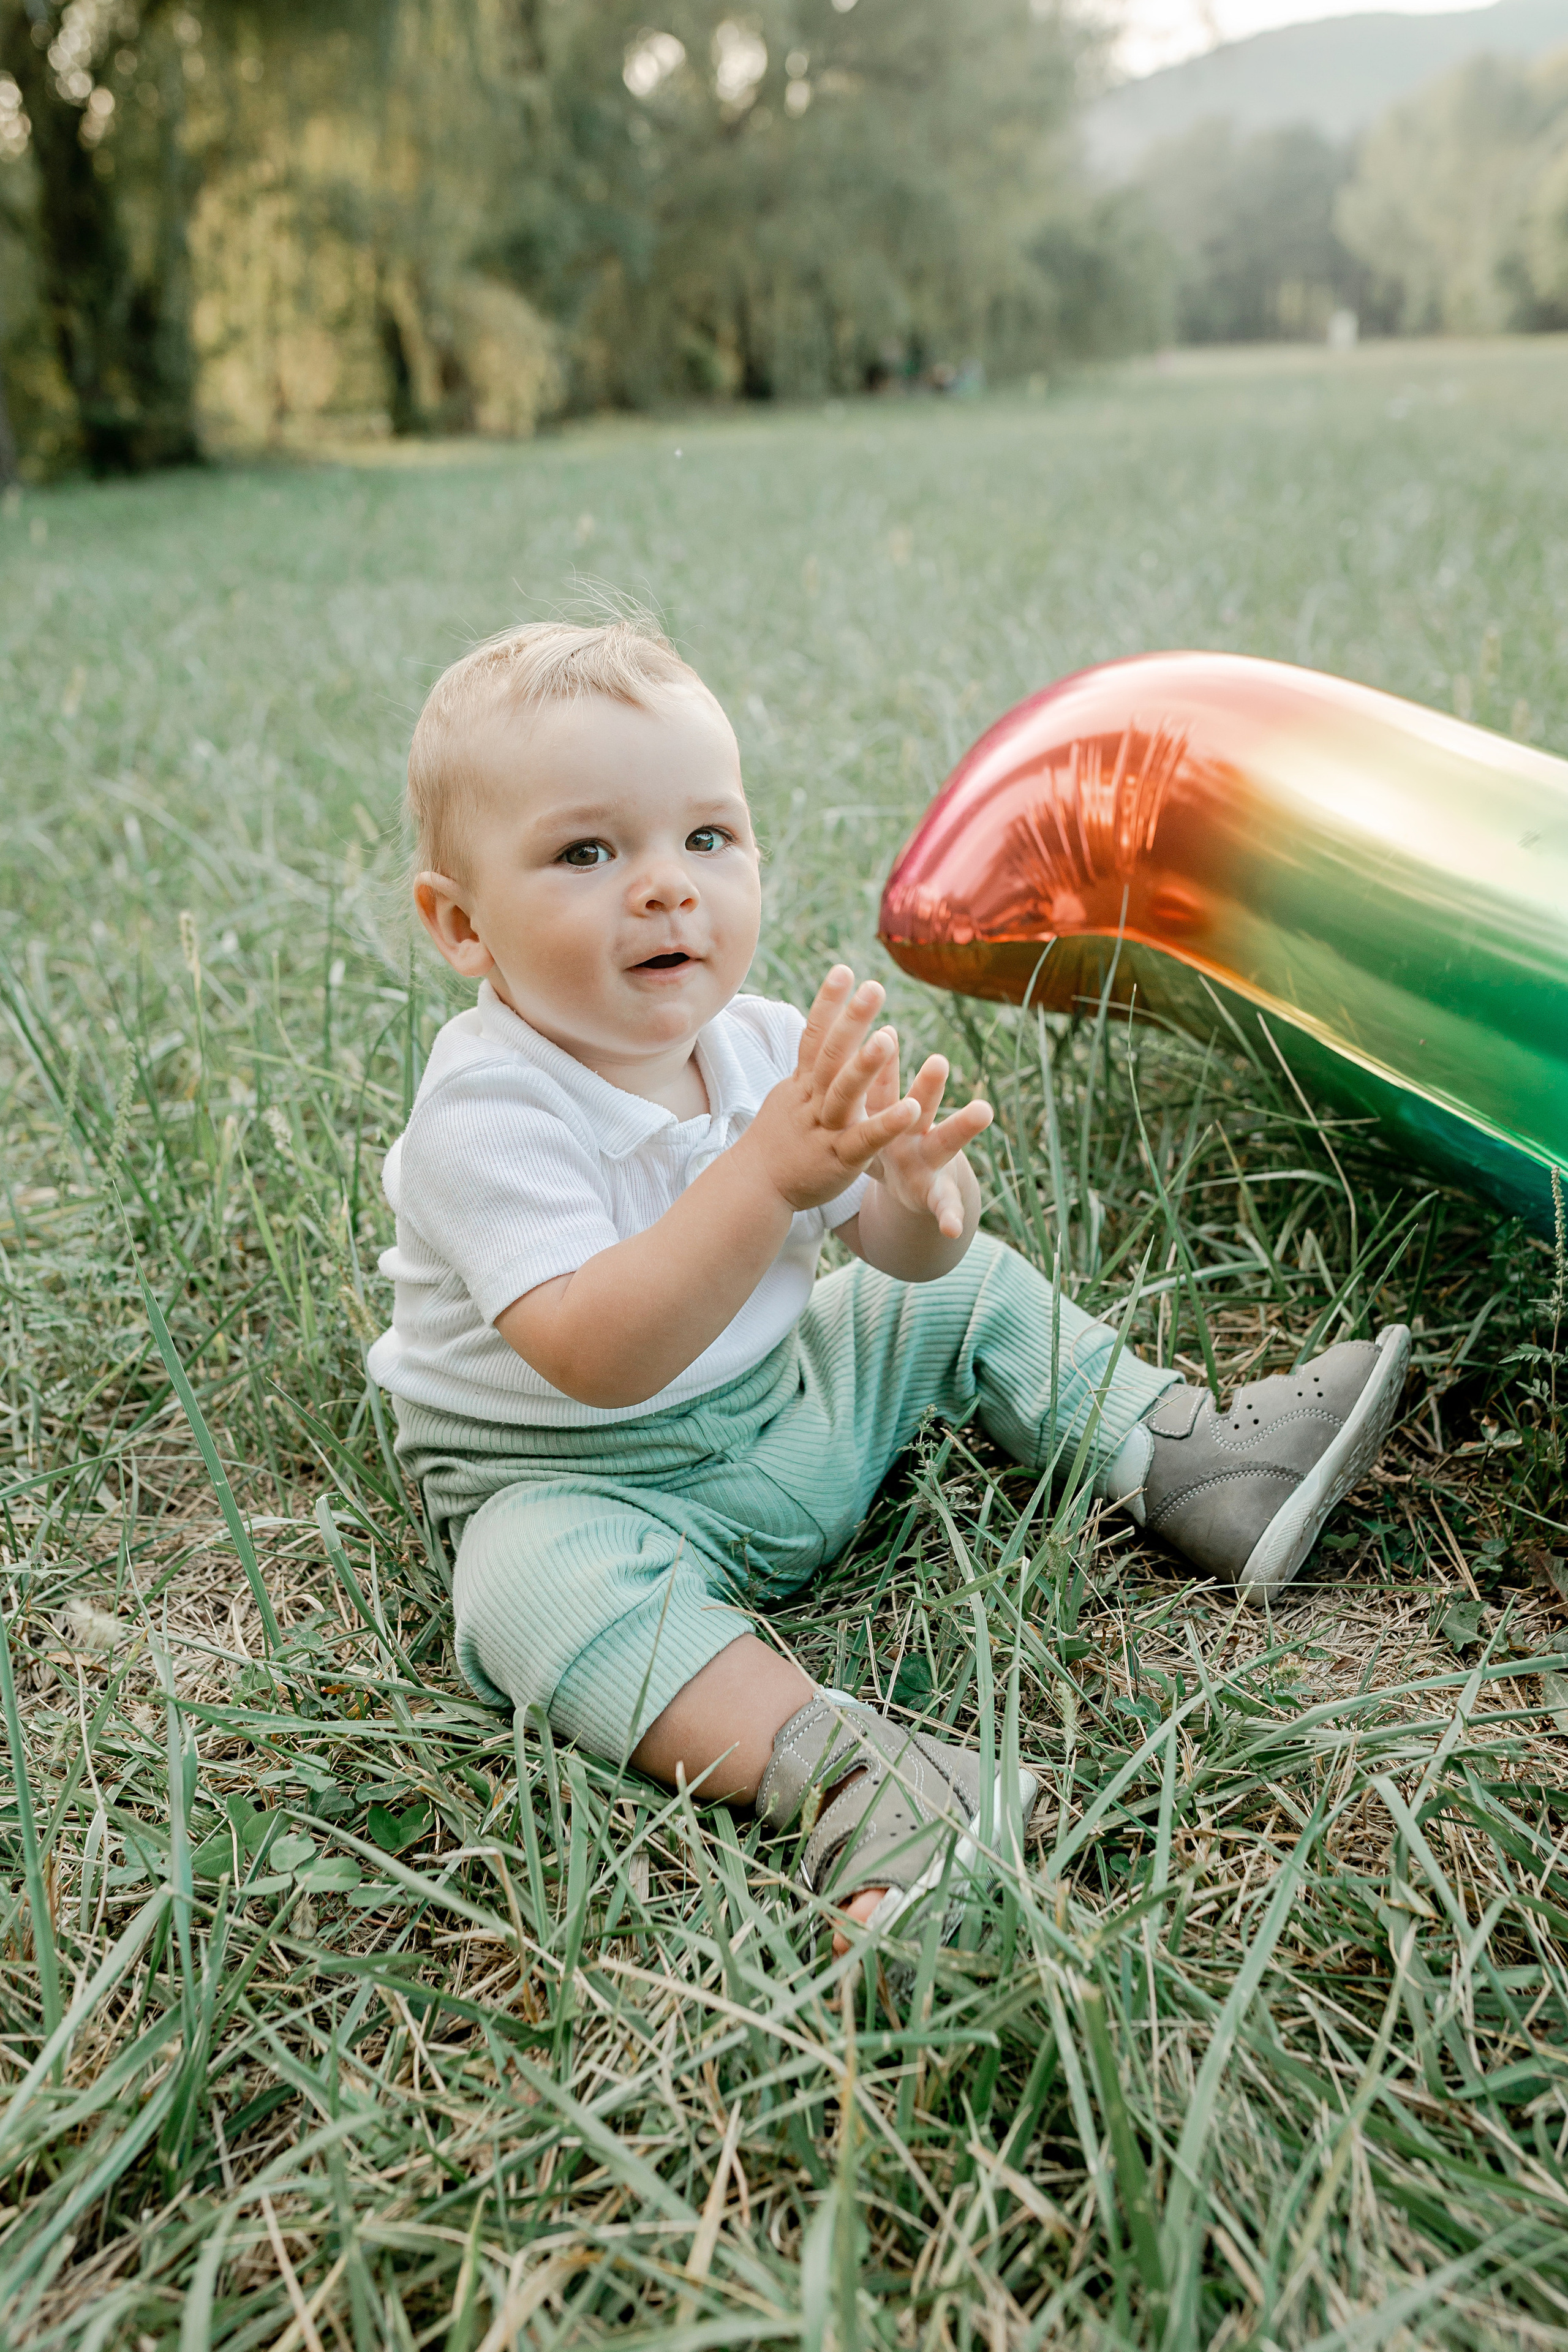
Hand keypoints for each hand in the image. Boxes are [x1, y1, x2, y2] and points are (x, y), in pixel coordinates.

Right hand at [740, 966, 923, 1212]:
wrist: (753, 1189)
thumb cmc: (777, 1142)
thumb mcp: (789, 1098)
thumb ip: (808, 1067)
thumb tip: (818, 1030)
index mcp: (802, 1085)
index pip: (814, 1037)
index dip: (828, 1003)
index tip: (844, 969)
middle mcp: (810, 1101)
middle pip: (829, 1056)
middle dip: (850, 1021)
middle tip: (874, 987)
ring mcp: (823, 1130)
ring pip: (842, 1095)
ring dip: (864, 1066)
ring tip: (888, 1038)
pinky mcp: (838, 1160)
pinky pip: (863, 1141)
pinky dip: (885, 1125)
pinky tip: (911, 1108)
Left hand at [863, 1039, 992, 1239]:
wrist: (906, 1185)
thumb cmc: (888, 1143)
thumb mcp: (877, 1117)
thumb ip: (873, 1084)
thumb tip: (842, 1039)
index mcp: (895, 1116)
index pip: (895, 1089)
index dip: (893, 1068)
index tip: (894, 1036)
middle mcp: (917, 1132)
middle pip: (923, 1105)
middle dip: (929, 1085)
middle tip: (937, 1059)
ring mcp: (928, 1163)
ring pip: (947, 1141)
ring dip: (963, 1126)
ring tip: (985, 1109)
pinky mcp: (935, 1195)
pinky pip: (945, 1207)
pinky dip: (951, 1216)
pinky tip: (955, 1227)